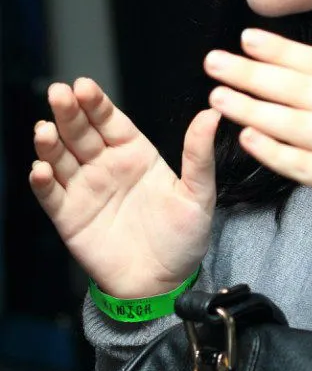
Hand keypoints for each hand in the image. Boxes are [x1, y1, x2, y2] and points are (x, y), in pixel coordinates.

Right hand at [29, 78, 220, 297]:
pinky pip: (51, 195)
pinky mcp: (69, 217)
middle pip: (81, 132)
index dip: (96, 104)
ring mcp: (85, 189)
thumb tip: (212, 114)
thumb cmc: (183, 238)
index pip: (111, 121)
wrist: (164, 284)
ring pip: (61, 158)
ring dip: (50, 143)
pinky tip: (41, 169)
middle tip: (59, 93)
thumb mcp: (198, 194)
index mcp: (135, 153)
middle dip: (68, 112)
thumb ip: (199, 155)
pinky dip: (43, 182)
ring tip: (44, 130)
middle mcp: (106, 165)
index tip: (85, 86)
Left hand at [205, 30, 311, 237]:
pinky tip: (248, 138)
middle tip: (215, 61)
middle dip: (254, 73)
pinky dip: (275, 152)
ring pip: (296, 123)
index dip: (283, 51)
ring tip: (218, 96)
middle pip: (300, 89)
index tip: (248, 38)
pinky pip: (305, 165)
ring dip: (254, 108)